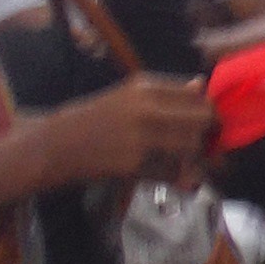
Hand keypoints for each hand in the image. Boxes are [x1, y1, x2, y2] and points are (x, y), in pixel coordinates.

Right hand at [55, 75, 216, 187]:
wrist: (55, 146)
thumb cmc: (94, 119)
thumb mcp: (127, 97)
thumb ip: (165, 92)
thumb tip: (200, 85)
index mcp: (146, 87)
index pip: (197, 95)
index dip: (208, 111)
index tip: (209, 123)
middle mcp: (146, 109)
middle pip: (202, 119)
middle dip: (209, 133)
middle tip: (207, 144)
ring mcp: (141, 137)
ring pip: (192, 146)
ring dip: (196, 157)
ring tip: (190, 162)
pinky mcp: (134, 165)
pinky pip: (173, 171)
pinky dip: (179, 177)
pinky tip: (177, 178)